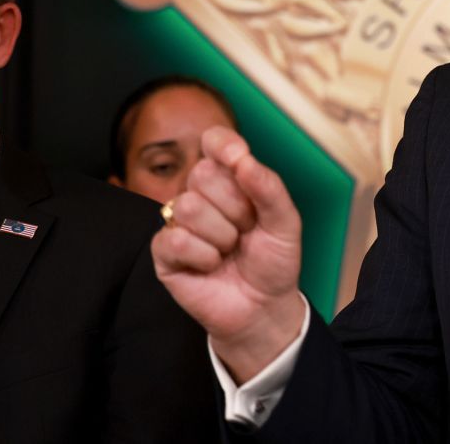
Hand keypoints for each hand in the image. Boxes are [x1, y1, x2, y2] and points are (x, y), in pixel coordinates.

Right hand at [151, 125, 305, 383]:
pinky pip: (176, 239)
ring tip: (230, 250)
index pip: (214, 142)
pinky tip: (212, 265)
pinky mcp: (164, 253)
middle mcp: (201, 195)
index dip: (222, 143)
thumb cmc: (273, 261)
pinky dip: (204, 256)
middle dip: (236, 206)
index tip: (238, 156)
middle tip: (247, 229)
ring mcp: (179, 223)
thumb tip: (244, 160)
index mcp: (231, 180)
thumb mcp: (285, 222)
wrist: (263, 306)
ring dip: (222, 235)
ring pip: (188, 205)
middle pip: (202, 174)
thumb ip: (269, 188)